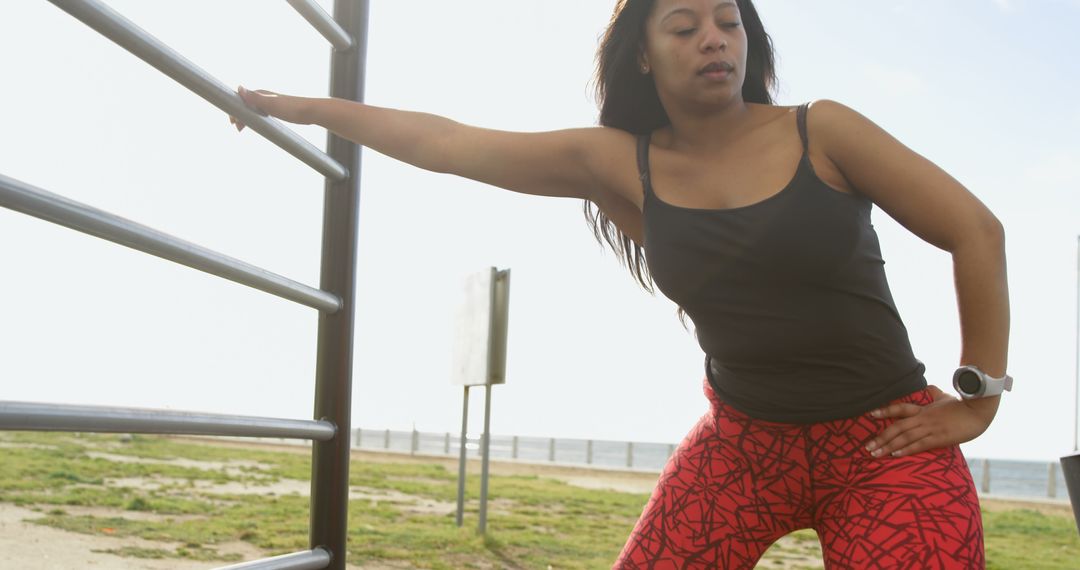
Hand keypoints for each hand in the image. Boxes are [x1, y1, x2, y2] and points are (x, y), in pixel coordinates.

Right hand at [228, 86, 312, 131]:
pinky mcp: (277, 110)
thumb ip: (255, 98)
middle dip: (239, 114)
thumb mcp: (271, 104)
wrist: (311, 112)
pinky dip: (255, 118)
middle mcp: (265, 97)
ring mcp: (271, 103)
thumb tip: (239, 88)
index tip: (232, 120)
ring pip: (253, 109)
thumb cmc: (292, 108)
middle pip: (246, 104)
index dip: (235, 108)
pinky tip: (257, 124)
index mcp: (261, 94)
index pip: (242, 99)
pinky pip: (261, 113)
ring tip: (242, 128)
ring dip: (246, 118)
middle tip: (237, 127)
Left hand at [863, 385, 997, 457]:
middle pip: (897, 427)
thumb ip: (935, 394)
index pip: (900, 408)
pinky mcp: (939, 438)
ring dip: (888, 446)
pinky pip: (919, 444)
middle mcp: (923, 418)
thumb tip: (930, 387)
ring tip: (875, 453)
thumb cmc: (962, 405)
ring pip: (904, 437)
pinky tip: (895, 454)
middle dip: (880, 437)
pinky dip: (906, 449)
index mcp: (923, 409)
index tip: (870, 414)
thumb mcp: (945, 397)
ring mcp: (930, 428)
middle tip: (867, 447)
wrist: (978, 411)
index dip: (885, 411)